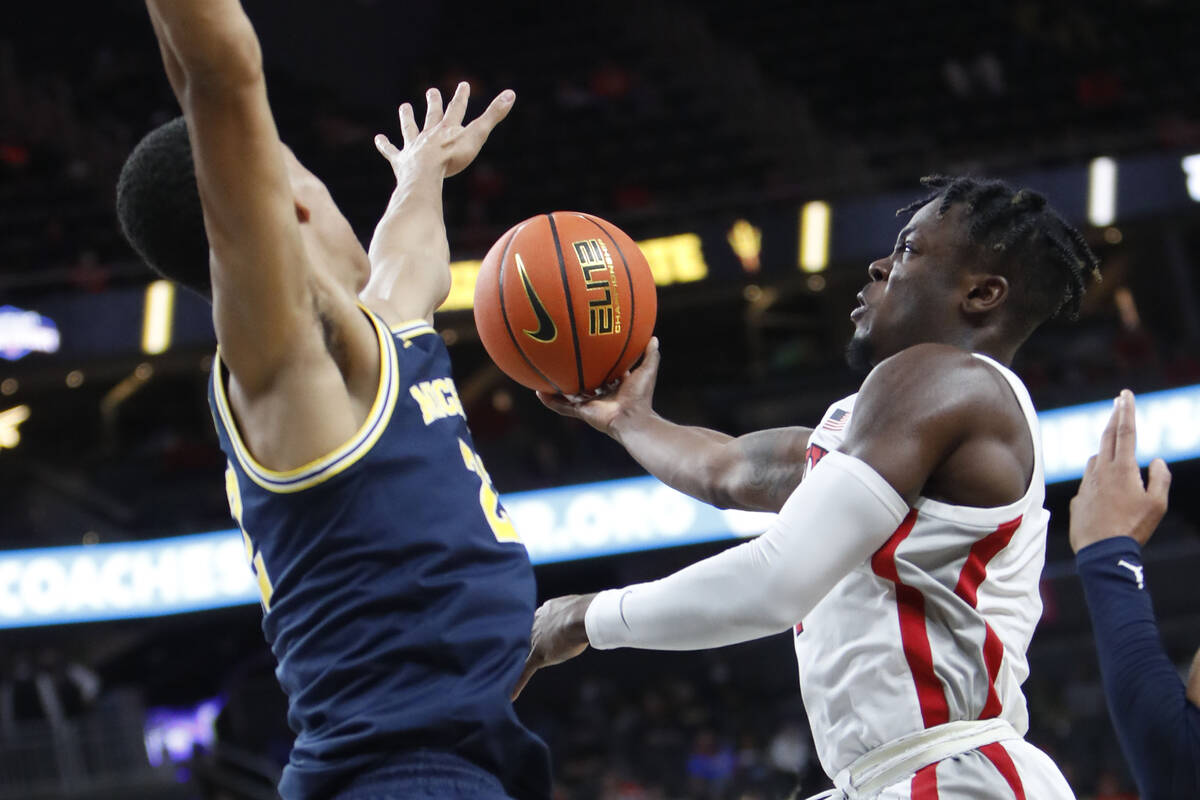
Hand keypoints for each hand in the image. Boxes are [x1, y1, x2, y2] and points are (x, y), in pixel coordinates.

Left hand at [373, 82, 513, 180]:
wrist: (425, 174)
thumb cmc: (452, 157)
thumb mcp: (477, 135)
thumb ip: (493, 116)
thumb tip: (511, 93)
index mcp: (447, 129)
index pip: (456, 109)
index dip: (461, 97)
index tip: (463, 84)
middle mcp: (429, 135)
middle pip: (431, 116)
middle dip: (433, 104)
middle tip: (431, 91)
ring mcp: (414, 147)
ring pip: (410, 129)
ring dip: (407, 118)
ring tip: (404, 107)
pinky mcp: (401, 161)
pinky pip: (392, 151)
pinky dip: (385, 145)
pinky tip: (378, 139)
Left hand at [511, 593, 595, 699]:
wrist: (581, 617)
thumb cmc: (586, 611)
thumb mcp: (578, 608)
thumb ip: (574, 613)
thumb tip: (586, 614)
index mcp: (544, 611)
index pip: (535, 621)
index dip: (535, 628)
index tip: (532, 632)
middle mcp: (535, 623)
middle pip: (524, 636)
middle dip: (518, 643)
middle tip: (508, 651)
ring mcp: (535, 639)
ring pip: (520, 652)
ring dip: (513, 660)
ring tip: (502, 670)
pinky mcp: (538, 654)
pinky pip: (524, 670)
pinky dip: (518, 682)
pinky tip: (510, 695)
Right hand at [537, 337, 660, 435]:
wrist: (632, 419)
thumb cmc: (640, 397)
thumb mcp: (646, 371)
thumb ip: (650, 355)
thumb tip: (654, 336)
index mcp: (615, 384)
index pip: (604, 370)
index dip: (597, 360)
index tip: (587, 348)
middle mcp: (601, 393)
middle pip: (584, 380)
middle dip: (574, 371)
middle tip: (561, 357)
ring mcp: (590, 403)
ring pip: (569, 394)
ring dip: (557, 386)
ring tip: (543, 375)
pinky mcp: (582, 412)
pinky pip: (562, 407)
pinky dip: (551, 401)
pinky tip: (538, 392)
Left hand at [1069, 390, 1170, 552]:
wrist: (1101, 551)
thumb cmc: (1133, 527)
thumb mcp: (1157, 504)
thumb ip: (1161, 478)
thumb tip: (1158, 461)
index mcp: (1122, 468)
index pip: (1125, 432)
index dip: (1126, 412)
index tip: (1125, 395)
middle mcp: (1101, 470)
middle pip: (1108, 437)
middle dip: (1114, 417)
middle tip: (1118, 402)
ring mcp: (1087, 483)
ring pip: (1096, 458)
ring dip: (1106, 450)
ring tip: (1115, 449)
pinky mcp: (1079, 498)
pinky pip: (1090, 481)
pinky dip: (1098, 476)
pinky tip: (1106, 488)